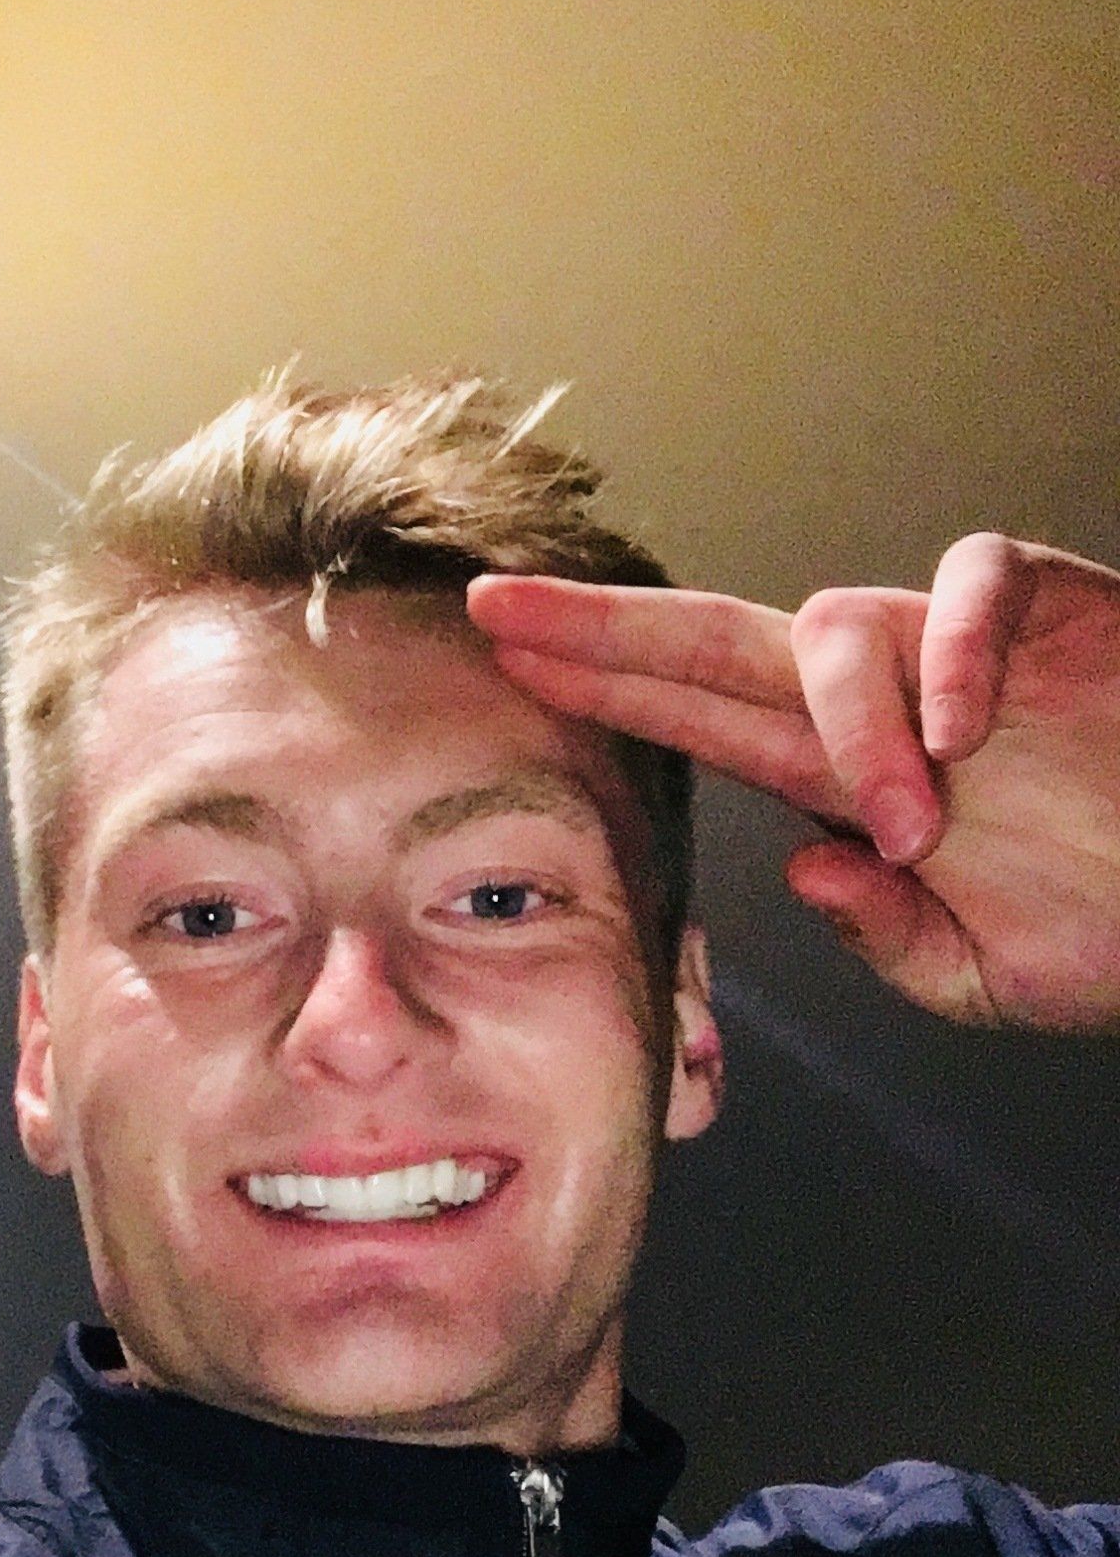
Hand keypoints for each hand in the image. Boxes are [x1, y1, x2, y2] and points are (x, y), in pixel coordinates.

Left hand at [467, 534, 1119, 1031]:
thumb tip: (810, 864)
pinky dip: (953, 648)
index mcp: (841, 775)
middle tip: (498, 609)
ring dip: (854, 728)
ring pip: (832, 626)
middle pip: (711, 639)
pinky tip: (961, 730)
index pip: (693, 714)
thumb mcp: (974, 973)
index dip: (602, 682)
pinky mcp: (1045, 607)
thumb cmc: (1108, 920)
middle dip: (604, 625)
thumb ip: (884, 935)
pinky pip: (970, 583)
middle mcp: (876, 699)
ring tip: (917, 820)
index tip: (503, 657)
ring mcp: (951, 648)